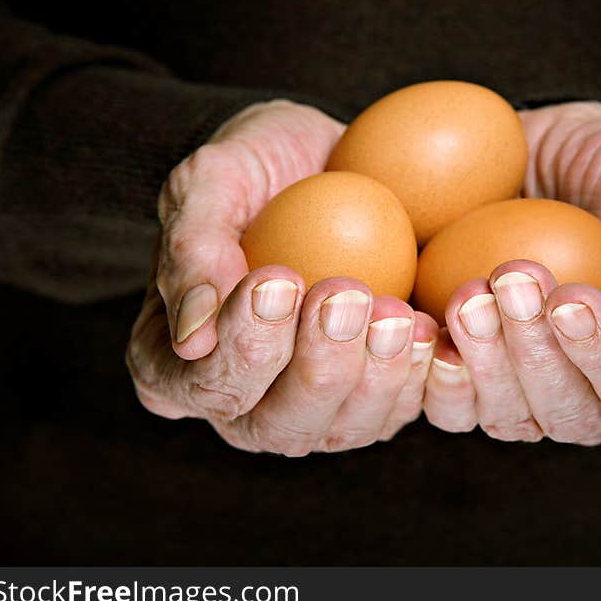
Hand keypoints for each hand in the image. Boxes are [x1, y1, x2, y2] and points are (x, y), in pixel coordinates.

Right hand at [126, 100, 437, 454]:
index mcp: (177, 363)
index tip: (281, 278)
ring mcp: (310, 407)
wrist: (326, 168)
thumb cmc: (257, 170)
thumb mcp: (210, 181)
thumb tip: (192, 340)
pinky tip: (422, 325)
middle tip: (346, 294)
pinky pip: (396, 413)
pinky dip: (416, 377)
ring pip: (342, 432)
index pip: (208, 384)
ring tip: (393, 312)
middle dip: (318, 367)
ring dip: (374, 377)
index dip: (246, 346)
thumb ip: (191, 248)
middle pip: (278, 428)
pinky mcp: (369, 397)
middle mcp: (243, 401)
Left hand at [423, 101, 600, 444]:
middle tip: (513, 280)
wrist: (526, 150)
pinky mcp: (458, 375)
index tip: (574, 298)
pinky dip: (426, 372)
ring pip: (504, 418)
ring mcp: (518, 391)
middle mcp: (585, 393)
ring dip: (483, 366)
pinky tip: (420, 322)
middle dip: (537, 356)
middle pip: (570, 417)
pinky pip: (441, 403)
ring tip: (467, 296)